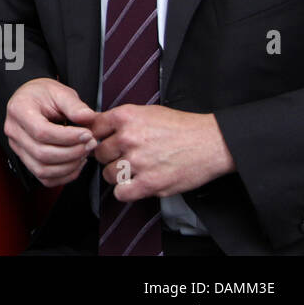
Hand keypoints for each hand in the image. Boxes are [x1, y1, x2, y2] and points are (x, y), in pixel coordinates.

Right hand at [3, 78, 98, 186]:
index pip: (41, 132)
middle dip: (72, 153)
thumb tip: (88, 117)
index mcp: (18, 110)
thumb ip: (74, 105)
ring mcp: (17, 148)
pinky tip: (76, 163)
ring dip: (69, 166)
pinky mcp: (25, 159)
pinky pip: (44, 178)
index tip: (87, 134)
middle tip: (90, 143)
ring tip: (84, 153)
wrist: (32, 98)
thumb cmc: (43, 94)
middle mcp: (13, 131)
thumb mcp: (60, 91)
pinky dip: (64, 176)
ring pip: (42, 170)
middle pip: (42, 154)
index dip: (67, 138)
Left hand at [90, 105, 233, 201]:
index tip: (103, 142)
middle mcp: (128, 138)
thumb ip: (121, 120)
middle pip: (99, 154)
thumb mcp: (147, 112)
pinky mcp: (150, 183)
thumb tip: (97, 126)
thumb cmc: (181, 127)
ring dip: (118, 175)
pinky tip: (136, 184)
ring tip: (133, 171)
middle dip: (109, 157)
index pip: (93, 129)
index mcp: (125, 117)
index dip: (97, 137)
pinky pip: (121, 193)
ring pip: (108, 174)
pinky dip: (126, 191)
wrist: (210, 142)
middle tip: (123, 158)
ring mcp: (138, 161)